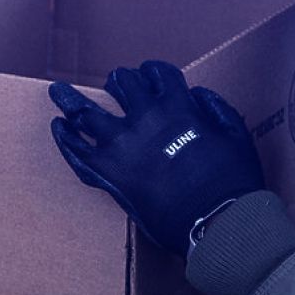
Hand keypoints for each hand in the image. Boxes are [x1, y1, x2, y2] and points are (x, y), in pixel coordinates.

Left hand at [49, 60, 263, 256]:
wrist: (216, 223)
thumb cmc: (232, 182)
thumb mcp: (236, 135)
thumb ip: (216, 108)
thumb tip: (196, 95)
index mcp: (177, 107)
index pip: (158, 73)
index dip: (153, 72)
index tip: (149, 76)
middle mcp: (144, 119)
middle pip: (121, 84)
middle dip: (120, 81)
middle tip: (115, 84)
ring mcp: (120, 146)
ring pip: (85, 113)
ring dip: (71, 99)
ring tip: (58, 92)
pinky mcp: (107, 174)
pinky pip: (76, 152)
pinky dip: (65, 138)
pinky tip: (58, 127)